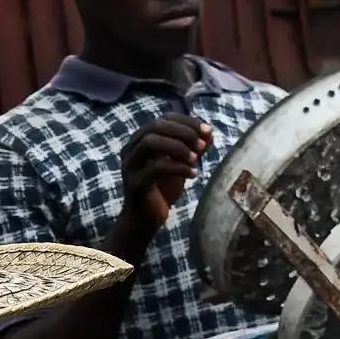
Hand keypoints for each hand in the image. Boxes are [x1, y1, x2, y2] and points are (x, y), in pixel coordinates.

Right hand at [113, 116, 207, 249]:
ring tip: (196, 160)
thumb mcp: (181, 164)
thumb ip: (193, 148)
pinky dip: (178, 168)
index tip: (207, 130)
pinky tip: (193, 175)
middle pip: (156, 126)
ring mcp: (130, 166)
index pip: (164, 119)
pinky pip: (156, 168)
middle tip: (202, 146)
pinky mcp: (135, 183)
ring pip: (151, 142)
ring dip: (178, 147)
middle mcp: (131, 149)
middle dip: (183, 132)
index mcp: (141, 140)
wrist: (146, 220)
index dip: (187, 121)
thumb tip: (209, 132)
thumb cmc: (162, 189)